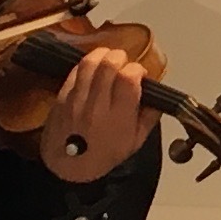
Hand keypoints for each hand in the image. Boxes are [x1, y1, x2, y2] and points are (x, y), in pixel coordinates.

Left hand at [41, 44, 153, 180]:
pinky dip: (87, 64)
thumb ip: (150, 117)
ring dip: (103, 54)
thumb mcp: (136, 142)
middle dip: (120, 57)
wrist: (69, 165)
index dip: (137, 69)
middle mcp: (97, 106)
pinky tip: (93, 67)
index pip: (129, 78)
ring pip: (90, 63)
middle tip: (124, 63)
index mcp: (119, 117)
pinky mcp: (63, 96)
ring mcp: (77, 99)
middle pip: (109, 65)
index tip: (139, 75)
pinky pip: (76, 70)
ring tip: (109, 58)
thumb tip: (157, 96)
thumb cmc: (104, 155)